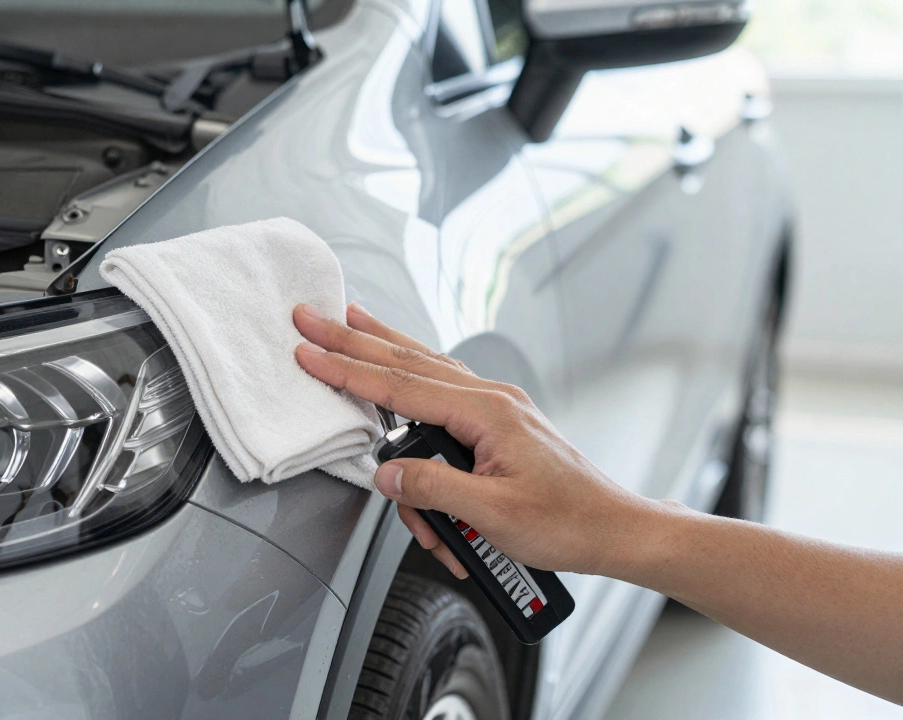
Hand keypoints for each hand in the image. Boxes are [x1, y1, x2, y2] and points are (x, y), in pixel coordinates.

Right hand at [292, 302, 664, 577]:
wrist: (613, 529)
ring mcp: (495, 409)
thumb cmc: (567, 522)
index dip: (349, 369)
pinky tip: (398, 365)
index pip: (401, 386)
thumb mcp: (494, 514)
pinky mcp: (496, 426)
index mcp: (488, 413)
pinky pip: (442, 395)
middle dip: (354, 339)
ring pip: (424, 369)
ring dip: (382, 348)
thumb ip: (434, 489)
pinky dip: (410, 380)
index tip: (311, 351)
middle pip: (408, 361)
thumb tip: (387, 473)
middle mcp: (490, 400)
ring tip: (349, 322)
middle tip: (313, 318)